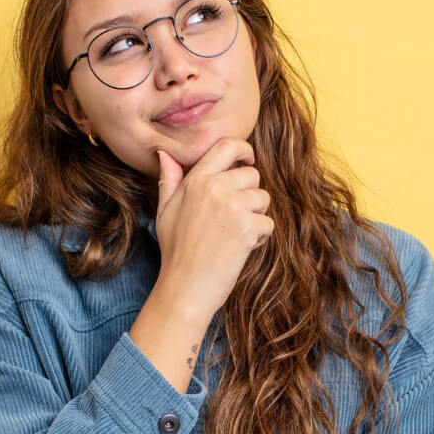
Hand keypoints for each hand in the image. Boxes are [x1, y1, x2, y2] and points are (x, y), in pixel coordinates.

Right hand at [153, 137, 272, 319]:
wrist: (185, 287)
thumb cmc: (175, 251)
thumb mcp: (164, 211)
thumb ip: (169, 180)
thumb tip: (164, 154)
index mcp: (196, 180)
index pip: (227, 146)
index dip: (244, 150)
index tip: (247, 161)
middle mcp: (215, 187)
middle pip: (252, 175)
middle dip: (250, 195)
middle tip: (234, 218)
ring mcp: (232, 206)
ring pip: (263, 198)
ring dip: (256, 217)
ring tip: (235, 234)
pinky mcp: (247, 227)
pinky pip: (268, 223)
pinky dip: (259, 238)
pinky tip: (240, 249)